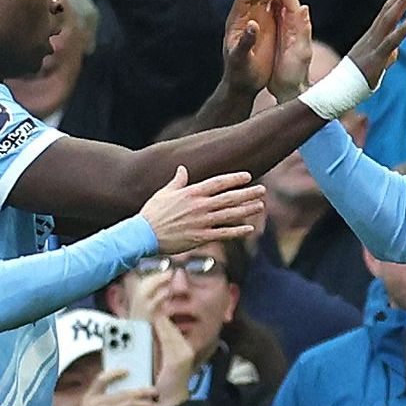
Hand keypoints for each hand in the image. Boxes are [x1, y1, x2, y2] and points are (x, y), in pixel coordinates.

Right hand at [136, 164, 271, 250]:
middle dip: (248, 193)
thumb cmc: (152, 213)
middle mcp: (200, 206)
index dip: (235, 179)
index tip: (248, 176)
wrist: (142, 235)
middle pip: (229, 197)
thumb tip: (183, 168)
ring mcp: (201, 222)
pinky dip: (237, 231)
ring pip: (230, 214)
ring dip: (247, 210)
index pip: (218, 183)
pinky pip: (223, 233)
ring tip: (260, 205)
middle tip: (263, 190)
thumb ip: (177, 181)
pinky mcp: (200, 237)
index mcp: (191, 193)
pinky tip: (250, 228)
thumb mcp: (164, 193)